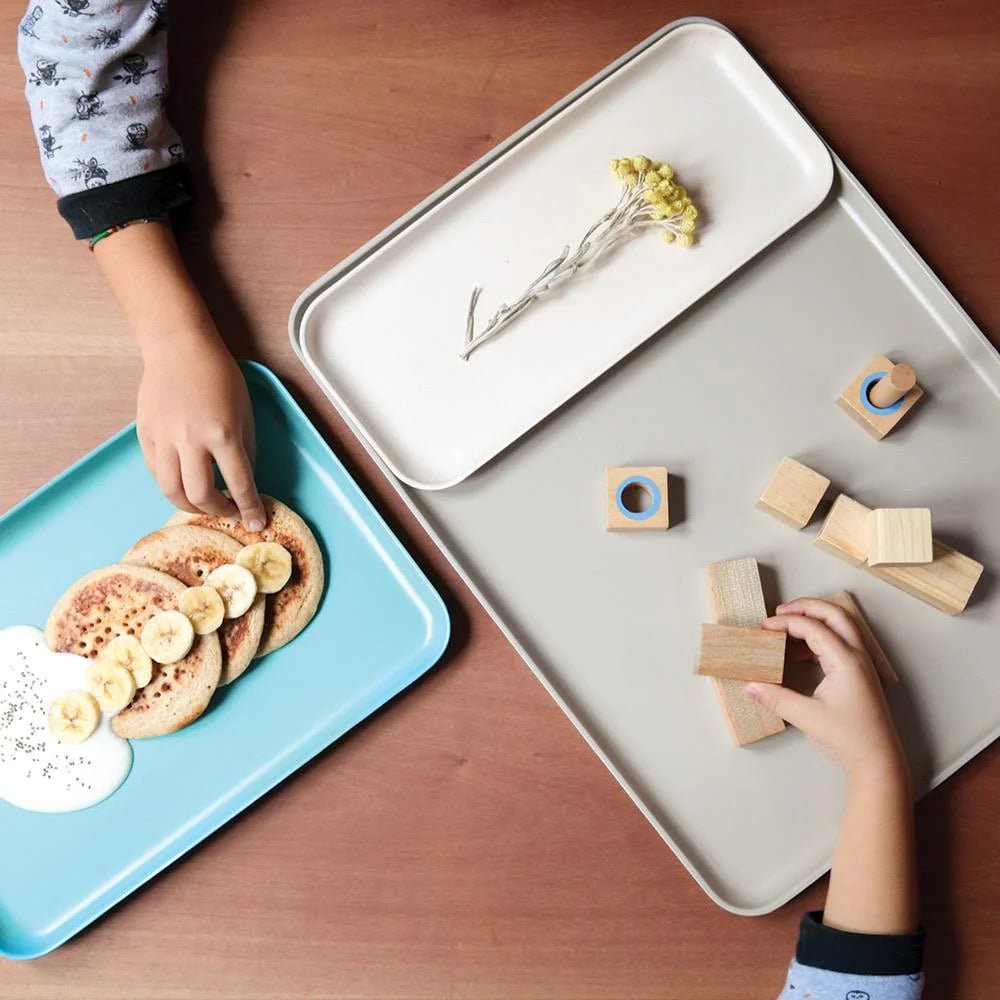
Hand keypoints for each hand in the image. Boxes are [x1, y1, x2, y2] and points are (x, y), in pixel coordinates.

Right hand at [92, 221, 265, 530]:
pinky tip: (185, 486)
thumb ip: (244, 450)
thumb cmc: (220, 376)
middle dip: (219, 512)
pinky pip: (156, 473)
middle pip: (200, 495)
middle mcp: (191, 440)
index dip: (250, 508)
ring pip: (172, 490)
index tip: (256, 523)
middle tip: (230, 512)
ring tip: (206, 506)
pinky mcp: (145, 435)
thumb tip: (244, 482)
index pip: (239, 483)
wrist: (179, 348)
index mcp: (222, 433)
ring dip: (191, 507)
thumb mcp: (245, 413)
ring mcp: (164, 438)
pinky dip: (172, 486)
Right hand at [744, 598, 905, 784]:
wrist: (879, 763)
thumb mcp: (807, 717)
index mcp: (846, 661)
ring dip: (814, 621)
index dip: (786, 622)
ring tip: (786, 629)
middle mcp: (857, 656)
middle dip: (806, 607)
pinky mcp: (859, 675)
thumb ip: (775, 698)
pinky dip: (819, 639)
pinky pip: (840, 644)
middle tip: (779, 612)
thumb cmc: (848, 739)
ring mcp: (861, 665)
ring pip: (840, 627)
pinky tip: (799, 654)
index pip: (813, 627)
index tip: (764, 627)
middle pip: (834, 614)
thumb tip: (749, 686)